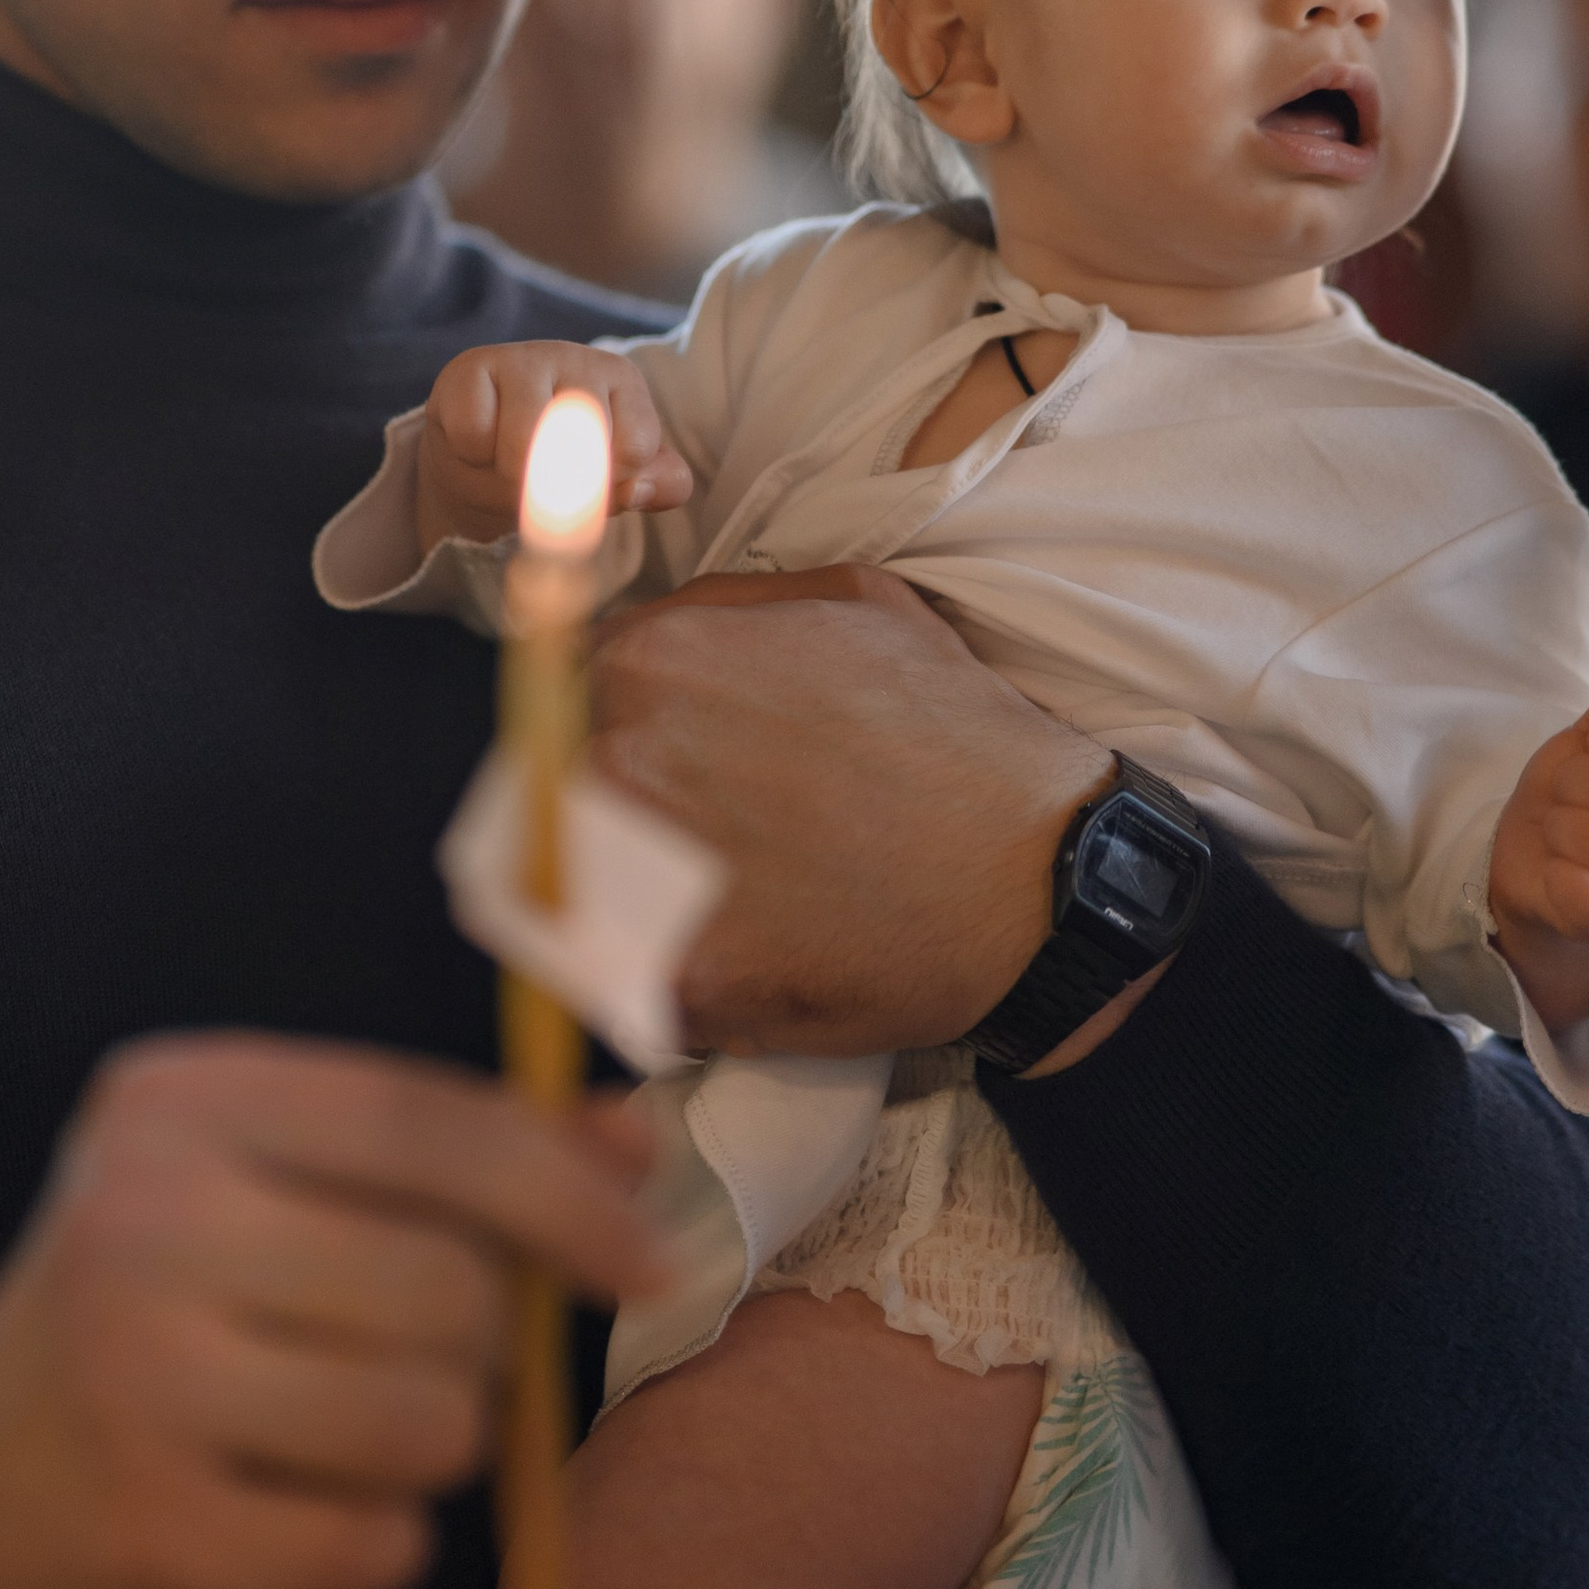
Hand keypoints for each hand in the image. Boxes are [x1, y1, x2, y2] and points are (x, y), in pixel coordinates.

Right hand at [0, 1035, 666, 1588]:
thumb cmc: (162, 1310)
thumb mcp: (278, 1188)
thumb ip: (460, 1155)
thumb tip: (636, 1143)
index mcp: (182, 1102)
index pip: (425, 1124)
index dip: (562, 1190)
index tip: (648, 1259)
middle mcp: (142, 1218)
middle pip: (446, 1282)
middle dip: (479, 1341)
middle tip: (404, 1360)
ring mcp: (135, 1376)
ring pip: (429, 1418)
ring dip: (429, 1448)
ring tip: (338, 1436)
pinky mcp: (149, 1525)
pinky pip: (375, 1547)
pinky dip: (374, 1546)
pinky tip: (291, 1515)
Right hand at [415, 340, 692, 553]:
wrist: (481, 461)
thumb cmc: (560, 466)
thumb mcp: (621, 480)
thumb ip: (658, 484)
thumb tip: (639, 488)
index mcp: (624, 380)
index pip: (636, 448)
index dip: (611, 481)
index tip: (591, 474)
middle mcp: (578, 359)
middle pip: (579, 449)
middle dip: (558, 485)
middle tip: (543, 477)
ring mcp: (522, 358)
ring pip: (523, 445)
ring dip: (510, 474)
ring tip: (508, 462)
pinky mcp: (468, 367)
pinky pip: (474, 437)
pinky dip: (472, 457)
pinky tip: (478, 442)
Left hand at [589, 566, 1111, 1055]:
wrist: (1036, 878)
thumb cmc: (952, 735)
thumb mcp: (852, 602)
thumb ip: (723, 607)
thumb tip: (645, 633)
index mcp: (648, 661)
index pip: (563, 702)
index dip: (615, 742)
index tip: (669, 778)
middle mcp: (622, 757)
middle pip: (552, 799)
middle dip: (610, 825)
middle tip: (704, 851)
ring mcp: (637, 872)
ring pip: (568, 897)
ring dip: (619, 907)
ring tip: (724, 911)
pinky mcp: (670, 979)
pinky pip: (621, 986)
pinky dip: (663, 986)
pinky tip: (741, 967)